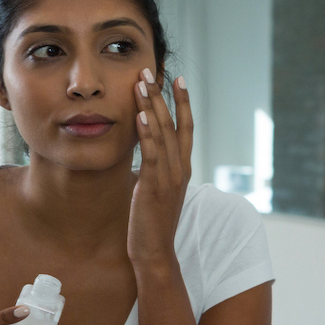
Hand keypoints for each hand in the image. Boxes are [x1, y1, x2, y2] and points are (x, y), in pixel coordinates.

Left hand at [129, 68, 192, 271]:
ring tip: (141, 83)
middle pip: (175, 124)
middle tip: (151, 71)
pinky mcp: (154, 186)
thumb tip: (142, 156)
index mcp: (182, 169)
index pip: (186, 128)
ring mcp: (169, 177)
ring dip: (151, 106)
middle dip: (162, 96)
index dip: (183, 103)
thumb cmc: (151, 224)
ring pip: (162, 133)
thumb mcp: (155, 191)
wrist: (154, 253)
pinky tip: (138, 114)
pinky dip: (146, 132)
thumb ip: (153, 171)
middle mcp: (180, 169)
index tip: (178, 80)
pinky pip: (151, 153)